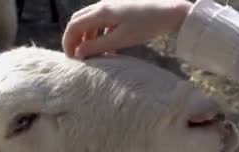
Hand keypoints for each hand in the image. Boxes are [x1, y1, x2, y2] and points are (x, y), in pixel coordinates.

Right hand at [62, 0, 192, 58]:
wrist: (170, 11)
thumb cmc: (146, 26)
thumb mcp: (120, 39)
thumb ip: (97, 46)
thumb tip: (79, 53)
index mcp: (101, 11)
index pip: (74, 25)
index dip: (68, 42)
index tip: (71, 58)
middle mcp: (103, 5)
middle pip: (79, 21)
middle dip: (74, 39)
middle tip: (76, 57)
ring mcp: (112, 6)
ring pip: (91, 22)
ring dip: (88, 38)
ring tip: (93, 56)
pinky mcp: (121, 9)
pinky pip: (103, 22)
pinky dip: (99, 35)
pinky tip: (108, 49)